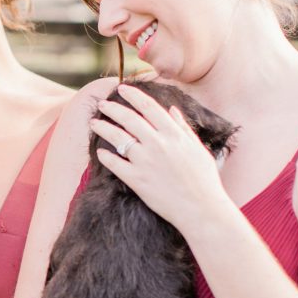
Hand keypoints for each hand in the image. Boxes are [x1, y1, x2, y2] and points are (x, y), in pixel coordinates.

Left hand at [91, 84, 226, 230]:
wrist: (201, 209)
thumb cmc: (204, 180)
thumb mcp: (198, 149)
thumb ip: (183, 128)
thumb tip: (171, 110)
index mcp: (173, 134)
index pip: (149, 107)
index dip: (133, 95)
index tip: (122, 89)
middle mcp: (158, 144)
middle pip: (129, 119)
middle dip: (112, 108)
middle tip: (102, 104)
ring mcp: (146, 161)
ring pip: (118, 138)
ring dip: (103, 128)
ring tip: (94, 123)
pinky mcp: (137, 180)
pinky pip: (115, 164)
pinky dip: (106, 157)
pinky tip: (100, 153)